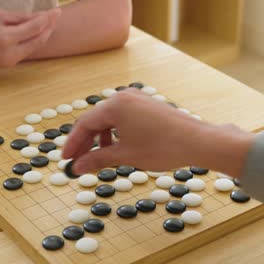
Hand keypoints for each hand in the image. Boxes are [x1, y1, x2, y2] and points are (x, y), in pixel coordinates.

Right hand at [0, 8, 60, 68]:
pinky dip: (34, 41)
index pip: (35, 27)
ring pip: (35, 47)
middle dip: (50, 27)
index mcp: (6, 37)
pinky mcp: (10, 65)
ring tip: (50, 23)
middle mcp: (11, 52)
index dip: (48, 18)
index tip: (56, 10)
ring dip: (44, 35)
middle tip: (56, 16)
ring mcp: (11, 61)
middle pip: (39, 40)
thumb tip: (39, 16)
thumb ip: (20, 17)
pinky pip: (27, 51)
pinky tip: (38, 33)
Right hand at [62, 89, 254, 176]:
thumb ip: (97, 159)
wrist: (197, 141)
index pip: (84, 124)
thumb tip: (78, 167)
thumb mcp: (125, 155)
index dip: (73, 144)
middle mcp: (124, 97)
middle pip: (95, 120)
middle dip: (85, 142)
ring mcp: (137, 99)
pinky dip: (115, 133)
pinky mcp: (147, 105)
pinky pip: (123, 118)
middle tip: (77, 162)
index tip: (66, 160)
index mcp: (115, 106)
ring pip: (109, 119)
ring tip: (97, 158)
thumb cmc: (163, 147)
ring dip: (100, 139)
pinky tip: (117, 148)